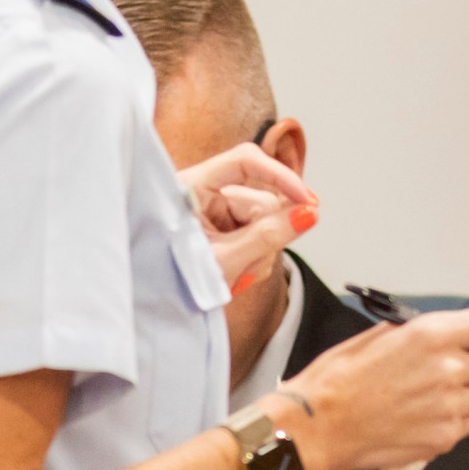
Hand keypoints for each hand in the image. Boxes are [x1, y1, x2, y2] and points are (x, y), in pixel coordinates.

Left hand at [177, 143, 316, 293]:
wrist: (159, 307)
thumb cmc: (174, 282)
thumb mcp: (223, 261)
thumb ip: (267, 237)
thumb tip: (309, 214)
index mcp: (190, 188)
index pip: (245, 162)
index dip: (280, 176)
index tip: (307, 201)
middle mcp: (205, 193)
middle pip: (261, 198)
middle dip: (266, 232)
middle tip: (254, 261)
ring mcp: (218, 212)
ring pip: (266, 219)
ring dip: (262, 250)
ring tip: (239, 273)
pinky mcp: (229, 228)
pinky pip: (261, 233)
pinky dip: (258, 255)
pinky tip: (241, 270)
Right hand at [282, 303, 468, 469]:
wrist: (315, 427)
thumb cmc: (338, 380)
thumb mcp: (382, 334)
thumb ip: (427, 332)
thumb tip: (455, 330)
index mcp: (433, 336)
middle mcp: (448, 370)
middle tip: (438, 370)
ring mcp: (449, 408)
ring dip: (460, 396)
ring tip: (419, 397)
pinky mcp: (445, 438)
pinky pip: (462, 425)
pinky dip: (446, 422)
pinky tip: (414, 418)